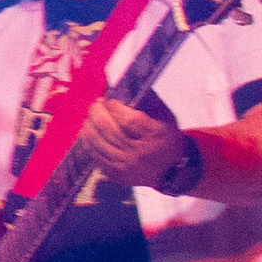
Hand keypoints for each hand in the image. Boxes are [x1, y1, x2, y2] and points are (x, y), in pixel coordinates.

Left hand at [76, 99, 190, 188]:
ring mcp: (127, 166)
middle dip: (97, 113)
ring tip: (90, 118)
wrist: (172, 171)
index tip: (109, 100)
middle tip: (96, 105)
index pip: (128, 120)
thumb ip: (148, 101)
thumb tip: (126, 86)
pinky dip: (89, 143)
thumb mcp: (166, 118)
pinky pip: (96, 156)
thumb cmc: (167, 139)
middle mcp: (140, 153)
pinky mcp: (117, 175)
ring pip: (98, 143)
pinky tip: (90, 133)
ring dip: (90, 126)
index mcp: (155, 136)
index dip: (114, 107)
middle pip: (109, 130)